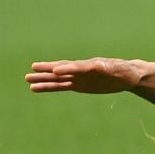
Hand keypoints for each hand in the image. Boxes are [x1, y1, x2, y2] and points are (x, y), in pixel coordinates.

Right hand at [25, 58, 142, 94]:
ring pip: (58, 78)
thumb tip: (100, 66)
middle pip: (63, 69)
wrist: (126, 76)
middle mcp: (82, 70)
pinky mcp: (77, 85)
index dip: (68, 69)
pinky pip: (60, 86)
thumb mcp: (119, 70)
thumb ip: (109, 69)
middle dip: (49, 70)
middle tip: (33, 69)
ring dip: (44, 79)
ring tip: (28, 79)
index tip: (55, 70)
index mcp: (93, 65)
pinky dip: (49, 87)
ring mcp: (78, 77)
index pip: (79, 67)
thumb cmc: (124, 71)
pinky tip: (36, 88)